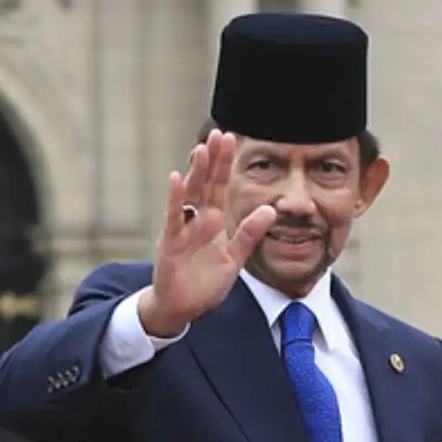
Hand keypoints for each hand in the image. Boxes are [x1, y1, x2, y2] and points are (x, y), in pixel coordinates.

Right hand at [144, 131, 275, 337]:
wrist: (182, 308)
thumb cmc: (205, 282)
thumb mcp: (235, 258)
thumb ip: (250, 234)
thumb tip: (270, 209)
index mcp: (214, 222)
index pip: (221, 187)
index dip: (226, 165)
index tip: (231, 140)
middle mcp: (198, 220)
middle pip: (206, 184)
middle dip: (212, 160)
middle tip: (219, 134)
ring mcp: (183, 228)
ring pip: (190, 195)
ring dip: (195, 172)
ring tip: (201, 149)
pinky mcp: (171, 242)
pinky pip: (174, 217)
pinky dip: (175, 198)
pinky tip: (177, 178)